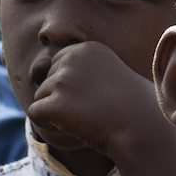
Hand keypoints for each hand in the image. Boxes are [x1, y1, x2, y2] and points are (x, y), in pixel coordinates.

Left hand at [24, 40, 171, 163]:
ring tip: (85, 117)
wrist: (141, 127)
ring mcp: (62, 80)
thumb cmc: (129, 107)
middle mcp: (72, 58)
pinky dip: (46, 124)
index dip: (69, 86)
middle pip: (46, 81)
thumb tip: (43, 70)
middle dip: (61, 98)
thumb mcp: (107, 75)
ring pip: (40, 97)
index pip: (56, 65)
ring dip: (56, 112)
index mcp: (86, 49)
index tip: (90, 96)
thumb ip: (81, 70)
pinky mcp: (55, 103)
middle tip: (90, 108)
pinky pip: (34, 113)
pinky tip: (70, 126)